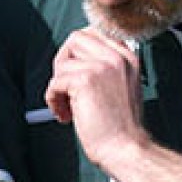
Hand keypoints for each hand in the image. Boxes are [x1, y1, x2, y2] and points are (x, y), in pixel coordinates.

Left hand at [44, 28, 147, 169]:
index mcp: (127, 58)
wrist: (125, 149)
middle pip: (75, 40)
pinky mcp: (85, 80)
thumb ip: (105, 69)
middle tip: (66, 88)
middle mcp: (116, 58)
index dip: (77, 51)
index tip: (73, 70)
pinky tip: (66, 115)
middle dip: (64, 63)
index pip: (94, 33)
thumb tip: (74, 61)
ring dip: (58, 86)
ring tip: (68, 107)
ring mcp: (102, 67)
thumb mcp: (123, 87)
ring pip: (62, 62)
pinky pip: (55, 82)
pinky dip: (53, 100)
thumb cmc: (121, 128)